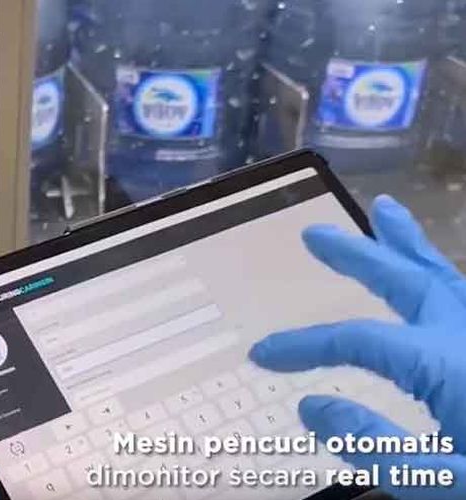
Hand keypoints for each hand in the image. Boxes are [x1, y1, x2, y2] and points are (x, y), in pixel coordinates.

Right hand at [249, 195, 465, 498]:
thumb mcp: (441, 483)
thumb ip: (374, 445)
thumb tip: (310, 405)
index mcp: (447, 364)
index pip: (357, 340)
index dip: (303, 344)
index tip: (262, 353)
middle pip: (405, 282)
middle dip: (357, 256)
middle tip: (315, 234)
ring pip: (446, 277)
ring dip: (409, 245)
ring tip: (386, 212)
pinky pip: (465, 296)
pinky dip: (441, 275)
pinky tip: (433, 275)